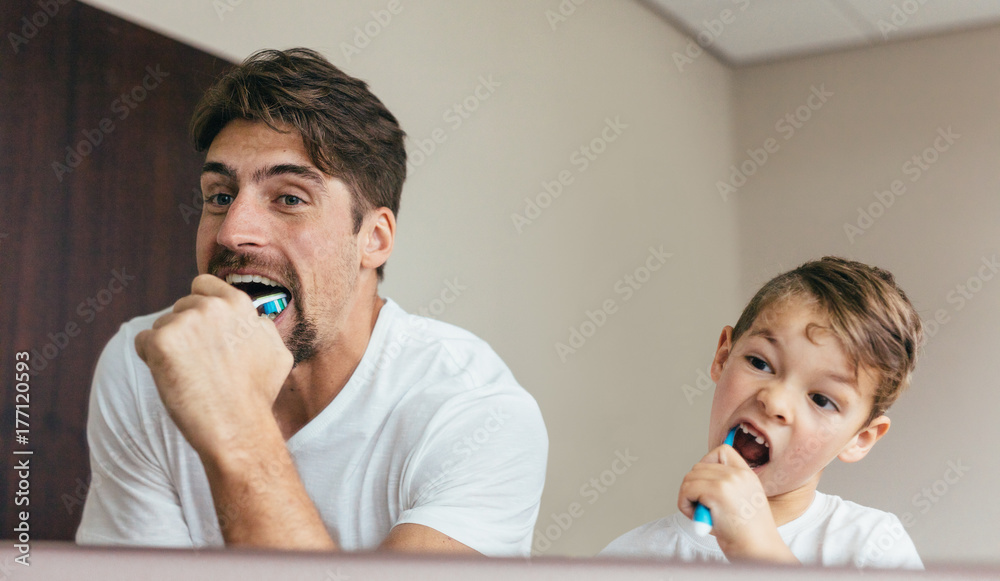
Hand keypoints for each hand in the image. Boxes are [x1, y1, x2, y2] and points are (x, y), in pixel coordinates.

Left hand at [135, 274, 292, 457]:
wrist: (237, 427)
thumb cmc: (257, 396)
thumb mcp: (277, 352)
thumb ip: (262, 328)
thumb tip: (255, 319)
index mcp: (238, 304)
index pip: (203, 284)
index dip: (200, 307)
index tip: (202, 330)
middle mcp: (211, 307)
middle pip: (181, 307)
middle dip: (186, 330)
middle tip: (198, 362)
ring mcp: (185, 322)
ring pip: (162, 325)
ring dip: (170, 346)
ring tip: (189, 375)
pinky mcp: (161, 342)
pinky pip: (144, 343)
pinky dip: (151, 360)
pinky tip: (171, 378)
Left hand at [678, 445, 797, 563]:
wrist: (758, 551)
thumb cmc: (747, 535)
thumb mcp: (742, 501)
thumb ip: (725, 487)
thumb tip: (696, 480)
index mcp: (747, 474)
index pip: (721, 451)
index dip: (707, 463)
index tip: (706, 486)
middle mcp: (738, 474)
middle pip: (699, 466)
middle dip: (694, 487)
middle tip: (702, 507)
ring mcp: (728, 481)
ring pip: (690, 478)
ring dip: (688, 497)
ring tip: (702, 514)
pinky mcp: (717, 492)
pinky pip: (686, 491)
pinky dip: (685, 505)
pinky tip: (700, 518)